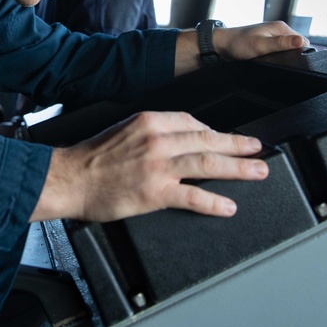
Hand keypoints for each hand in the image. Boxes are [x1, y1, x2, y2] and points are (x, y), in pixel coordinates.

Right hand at [31, 111, 268, 222]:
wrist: (69, 179)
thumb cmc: (92, 157)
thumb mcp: (124, 129)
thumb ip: (151, 132)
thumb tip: (178, 139)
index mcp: (150, 121)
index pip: (193, 121)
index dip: (214, 130)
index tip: (227, 138)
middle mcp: (158, 139)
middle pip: (208, 139)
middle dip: (238, 145)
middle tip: (258, 149)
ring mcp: (158, 166)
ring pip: (208, 163)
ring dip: (238, 167)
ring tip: (258, 170)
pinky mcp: (155, 192)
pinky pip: (193, 196)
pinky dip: (214, 201)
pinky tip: (228, 205)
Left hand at [212, 20, 308, 60]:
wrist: (221, 46)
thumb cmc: (238, 44)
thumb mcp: (261, 45)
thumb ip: (281, 43)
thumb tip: (301, 41)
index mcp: (280, 28)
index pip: (302, 40)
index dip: (302, 52)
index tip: (294, 61)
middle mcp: (277, 31)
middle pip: (295, 45)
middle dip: (293, 55)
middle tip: (282, 63)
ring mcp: (271, 37)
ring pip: (286, 49)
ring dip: (284, 57)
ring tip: (275, 63)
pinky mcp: (265, 44)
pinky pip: (277, 51)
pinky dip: (276, 57)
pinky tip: (270, 62)